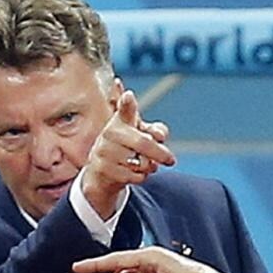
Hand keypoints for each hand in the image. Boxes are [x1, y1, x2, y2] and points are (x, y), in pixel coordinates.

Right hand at [81, 89, 174, 218]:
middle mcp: (110, 132)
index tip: (129, 95)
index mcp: (120, 120)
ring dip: (149, 166)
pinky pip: (134, 176)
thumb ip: (154, 131)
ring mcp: (104, 151)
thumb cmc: (126, 148)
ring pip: (141, 162)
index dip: (127, 103)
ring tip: (143, 163)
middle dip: (160, 153)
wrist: (101, 172)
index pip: (125, 109)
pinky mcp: (103, 170)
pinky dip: (141, 177)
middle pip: (143, 143)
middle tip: (171, 160)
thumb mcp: (140, 134)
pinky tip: (134, 173)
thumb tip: (159, 135)